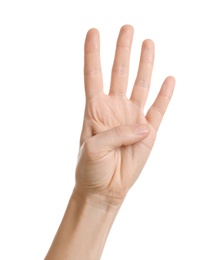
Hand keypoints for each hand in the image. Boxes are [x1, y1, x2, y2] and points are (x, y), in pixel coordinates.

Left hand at [75, 25, 174, 205]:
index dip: (93, 54)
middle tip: (127, 28)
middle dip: (123, 50)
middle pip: (119, 73)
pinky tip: (169, 80)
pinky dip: (165, 95)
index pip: (93, 75)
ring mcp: (132, 118)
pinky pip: (158, 109)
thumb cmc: (91, 168)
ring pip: (140, 85)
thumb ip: (117, 133)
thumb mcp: (94, 148)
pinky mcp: (148, 132)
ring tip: (148, 43)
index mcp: (95, 110)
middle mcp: (115, 109)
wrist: (105, 189)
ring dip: (144, 64)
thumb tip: (144, 125)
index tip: (93, 32)